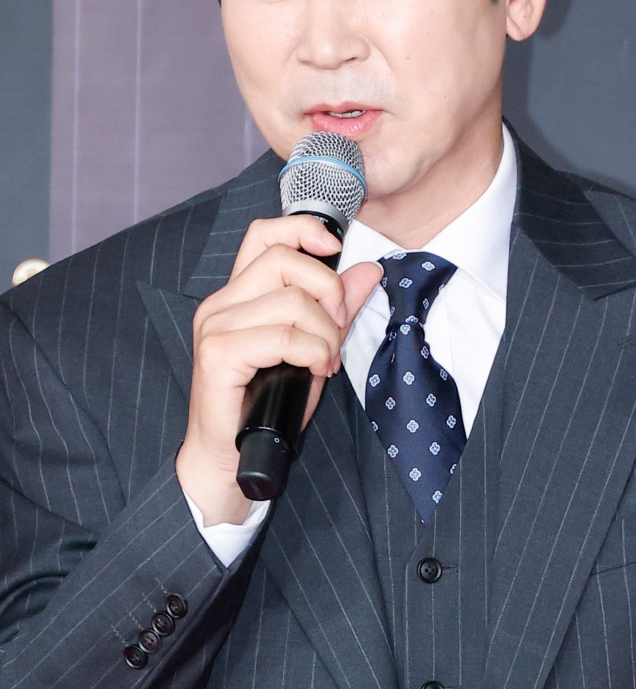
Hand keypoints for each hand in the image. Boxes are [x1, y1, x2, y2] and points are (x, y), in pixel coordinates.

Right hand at [176, 215, 380, 525]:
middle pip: (284, 259)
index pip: (264, 234)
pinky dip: (312, 352)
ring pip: (291, 300)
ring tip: (327, 359)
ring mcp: (215, 326)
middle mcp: (221, 302)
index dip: (301, 228)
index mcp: (239, 293)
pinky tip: (316, 370)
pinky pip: (282, 336)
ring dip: (325, 332)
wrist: (228, 459)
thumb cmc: (265, 405)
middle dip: (328, 290)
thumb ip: (336, 309)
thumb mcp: (312, 348)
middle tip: (337, 328)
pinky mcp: (218, 354)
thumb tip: (367, 271)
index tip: (334, 246)